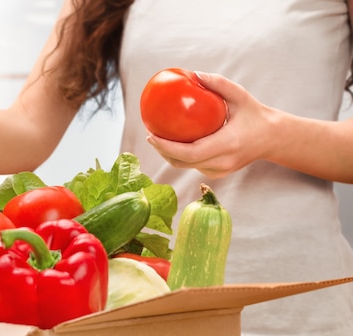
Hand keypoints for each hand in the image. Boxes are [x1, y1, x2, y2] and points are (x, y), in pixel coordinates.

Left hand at [146, 72, 274, 177]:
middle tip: (149, 135)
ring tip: (156, 138)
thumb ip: (219, 84)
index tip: (151, 135)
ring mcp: (220, 170)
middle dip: (161, 150)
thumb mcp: (241, 95)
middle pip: (182, 163)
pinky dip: (180, 156)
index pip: (190, 152)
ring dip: (168, 154)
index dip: (166, 147)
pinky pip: (193, 166)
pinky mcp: (218, 173)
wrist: (273, 139)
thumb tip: (194, 74)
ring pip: (185, 167)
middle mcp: (222, 161)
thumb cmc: (255, 114)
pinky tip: (171, 143)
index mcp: (228, 144)